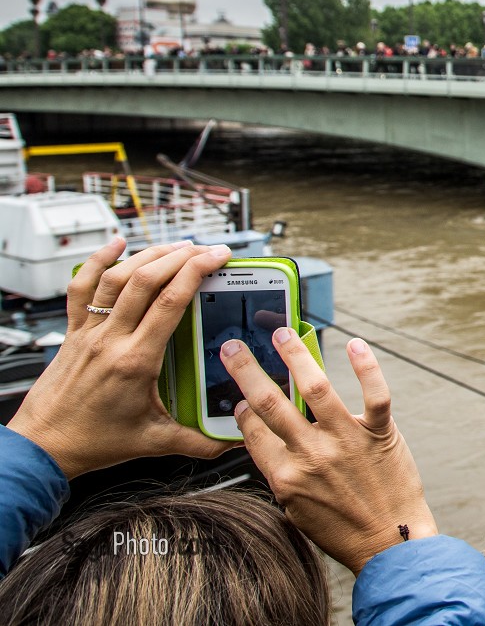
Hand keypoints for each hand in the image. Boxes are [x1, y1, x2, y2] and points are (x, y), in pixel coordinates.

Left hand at [8, 239, 234, 477]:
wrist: (43, 446)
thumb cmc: (92, 442)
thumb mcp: (153, 441)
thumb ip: (198, 441)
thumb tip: (234, 440)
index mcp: (135, 362)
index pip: (169, 303)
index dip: (196, 272)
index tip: (218, 257)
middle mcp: (110, 340)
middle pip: (145, 281)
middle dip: (179, 256)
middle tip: (206, 249)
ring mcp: (88, 332)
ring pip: (116, 277)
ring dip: (147, 255)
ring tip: (175, 246)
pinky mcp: (73, 332)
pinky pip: (81, 288)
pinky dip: (97, 260)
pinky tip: (116, 244)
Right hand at [222, 330, 436, 573]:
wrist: (390, 544)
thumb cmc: (343, 529)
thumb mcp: (296, 508)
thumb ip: (280, 472)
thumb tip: (262, 441)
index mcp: (286, 476)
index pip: (254, 432)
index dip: (243, 410)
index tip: (239, 396)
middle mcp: (313, 455)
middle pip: (272, 404)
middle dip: (247, 372)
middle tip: (234, 348)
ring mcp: (347, 441)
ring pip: (317, 389)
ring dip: (296, 356)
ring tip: (283, 334)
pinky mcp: (380, 434)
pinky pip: (374, 394)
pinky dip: (366, 367)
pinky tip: (356, 345)